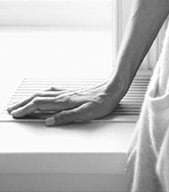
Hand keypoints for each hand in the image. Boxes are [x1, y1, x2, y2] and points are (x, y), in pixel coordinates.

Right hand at [6, 82, 122, 125]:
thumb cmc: (102, 103)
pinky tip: (42, 94)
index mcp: (64, 102)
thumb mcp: (85, 114)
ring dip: (29, 98)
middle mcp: (63, 95)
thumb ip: (65, 117)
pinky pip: (51, 91)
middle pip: (37, 98)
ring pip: (43, 93)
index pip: (38, 104)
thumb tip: (48, 121)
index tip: (15, 114)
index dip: (25, 109)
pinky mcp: (72, 92)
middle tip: (11, 109)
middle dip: (22, 103)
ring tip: (20, 103)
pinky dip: (41, 93)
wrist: (113, 89)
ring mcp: (67, 92)